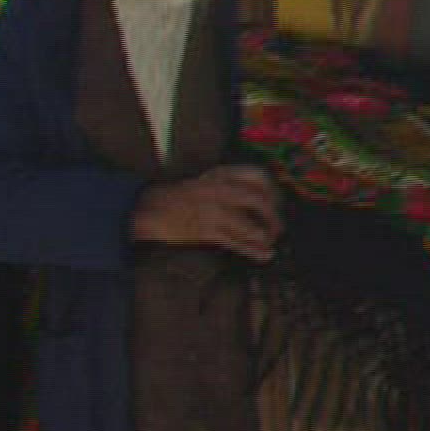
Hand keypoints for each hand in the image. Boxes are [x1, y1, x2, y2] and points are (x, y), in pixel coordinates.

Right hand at [132, 164, 283, 261]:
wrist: (151, 207)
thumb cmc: (185, 197)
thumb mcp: (210, 181)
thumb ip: (234, 186)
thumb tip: (266, 201)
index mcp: (222, 174)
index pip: (258, 176)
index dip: (273, 191)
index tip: (278, 203)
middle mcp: (220, 189)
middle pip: (258, 199)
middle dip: (273, 216)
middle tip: (277, 228)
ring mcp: (213, 209)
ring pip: (248, 224)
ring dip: (264, 235)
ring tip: (269, 243)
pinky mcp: (205, 230)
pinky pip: (235, 241)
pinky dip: (252, 250)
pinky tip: (264, 255)